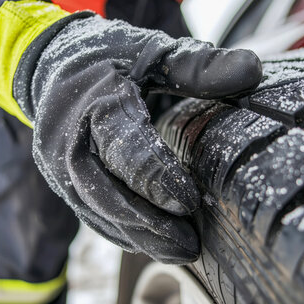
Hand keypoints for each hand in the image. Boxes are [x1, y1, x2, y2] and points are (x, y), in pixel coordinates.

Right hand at [15, 14, 261, 263]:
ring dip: (137, 237)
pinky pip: (89, 215)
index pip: (124, 149)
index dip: (157, 179)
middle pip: (105, 193)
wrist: (51, 64)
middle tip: (190, 245)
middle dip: (148, 224)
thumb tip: (252, 69)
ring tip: (180, 252)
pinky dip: (120, 233)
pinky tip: (151, 244)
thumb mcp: (152, 51)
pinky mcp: (60, 183)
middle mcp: (68, 140)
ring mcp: (58, 166)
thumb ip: (198, 65)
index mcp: (95, 103)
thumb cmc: (108, 57)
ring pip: (96, 213)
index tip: (190, 202)